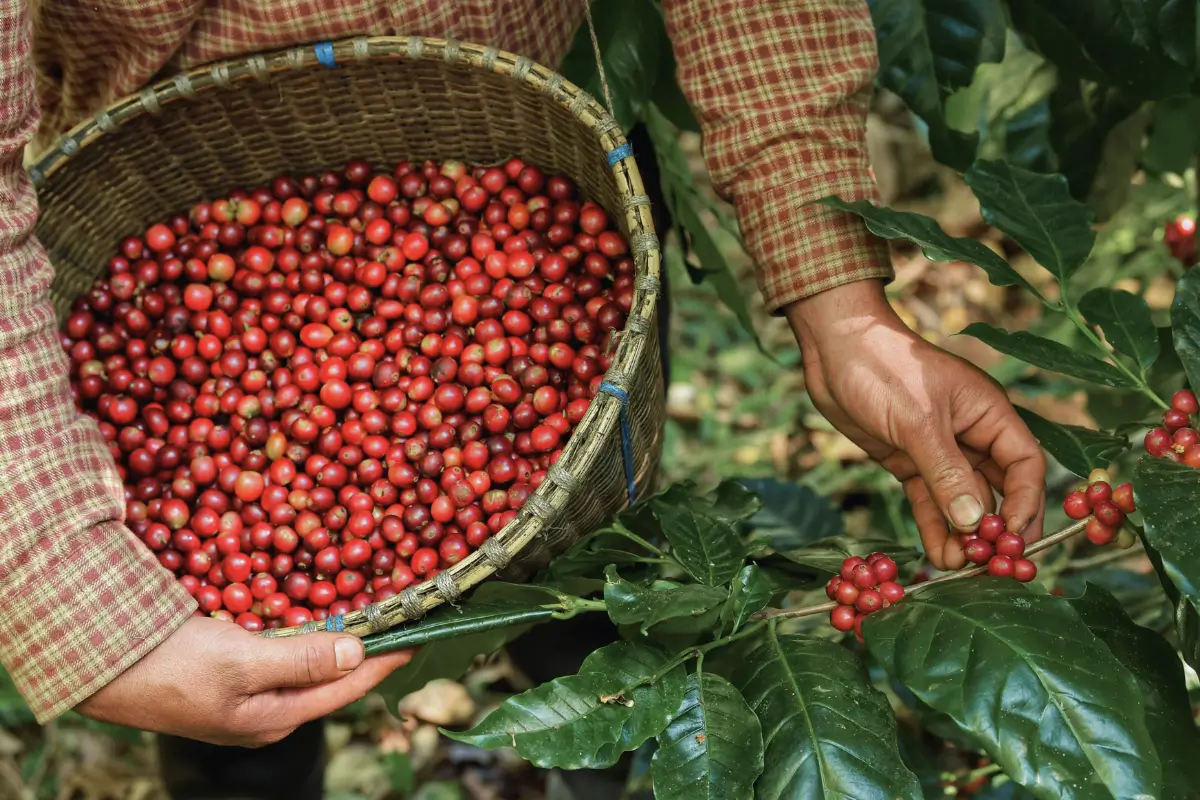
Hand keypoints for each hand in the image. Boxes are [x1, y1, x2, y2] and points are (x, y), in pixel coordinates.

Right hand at [76, 617, 412, 745]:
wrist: (99, 664)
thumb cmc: (170, 667)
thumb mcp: (241, 662)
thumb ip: (302, 660)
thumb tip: (358, 653)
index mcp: (275, 718)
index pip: (347, 688)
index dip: (385, 661)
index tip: (420, 636)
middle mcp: (268, 712)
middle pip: (331, 679)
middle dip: (367, 650)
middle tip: (401, 620)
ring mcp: (248, 694)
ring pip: (308, 664)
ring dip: (338, 640)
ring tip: (372, 615)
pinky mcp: (230, 673)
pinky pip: (282, 653)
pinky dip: (305, 634)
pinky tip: (316, 615)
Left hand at [784, 280, 1045, 570]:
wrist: (834, 348)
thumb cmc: (884, 368)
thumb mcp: (918, 420)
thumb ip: (947, 472)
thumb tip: (976, 523)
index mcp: (988, 413)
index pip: (1024, 465)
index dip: (1025, 504)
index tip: (1013, 541)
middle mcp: (971, 435)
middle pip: (1000, 489)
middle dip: (997, 528)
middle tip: (993, 566)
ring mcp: (940, 450)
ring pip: (963, 501)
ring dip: (963, 535)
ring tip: (959, 569)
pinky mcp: (909, 461)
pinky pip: (931, 501)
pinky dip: (935, 527)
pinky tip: (937, 555)